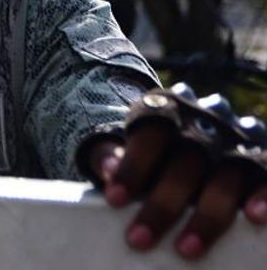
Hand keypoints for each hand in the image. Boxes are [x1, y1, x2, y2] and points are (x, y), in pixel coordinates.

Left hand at [89, 128, 266, 258]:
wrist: (193, 130)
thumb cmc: (153, 148)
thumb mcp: (129, 144)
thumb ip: (112, 153)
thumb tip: (107, 169)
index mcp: (168, 109)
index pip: (151, 133)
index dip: (133, 166)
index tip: (114, 200)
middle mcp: (207, 120)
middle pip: (187, 159)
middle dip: (163, 204)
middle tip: (138, 239)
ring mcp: (239, 138)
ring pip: (226, 174)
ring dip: (207, 216)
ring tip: (185, 250)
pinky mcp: (263, 157)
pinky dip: (262, 194)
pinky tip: (252, 217)